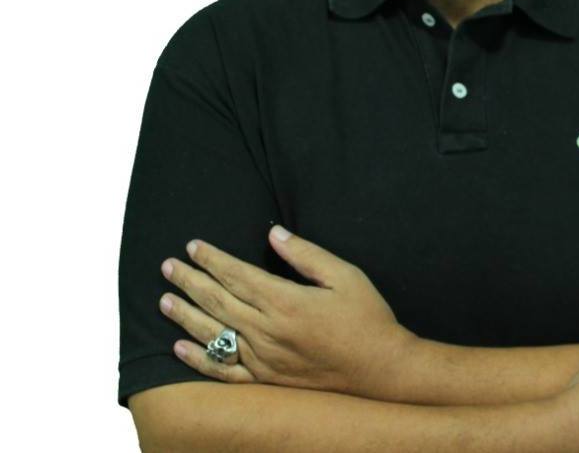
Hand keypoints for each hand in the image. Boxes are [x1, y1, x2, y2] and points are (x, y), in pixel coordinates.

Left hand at [159, 226, 416, 396]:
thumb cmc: (366, 317)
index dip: (212, 259)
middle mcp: (269, 332)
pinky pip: (224, 372)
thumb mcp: (344, 275)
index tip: (193, 245)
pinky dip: (199, 359)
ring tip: (165, 299)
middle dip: (190, 281)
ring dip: (186, 315)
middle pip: (219, 301)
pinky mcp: (267, 380)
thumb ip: (305, 254)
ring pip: (214, 334)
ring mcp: (265, 359)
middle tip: (168, 266)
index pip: (237, 275)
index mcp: (286, 302)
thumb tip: (273, 233)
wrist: (380, 370)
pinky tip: (180, 347)